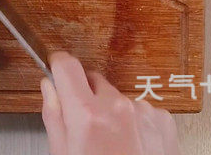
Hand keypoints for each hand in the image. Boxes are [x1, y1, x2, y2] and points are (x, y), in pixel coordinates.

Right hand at [41, 52, 180, 154]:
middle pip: (92, 80)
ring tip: (111, 144)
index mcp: (87, 115)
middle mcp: (117, 106)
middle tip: (83, 125)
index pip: (67, 65)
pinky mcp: (162, 119)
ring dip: (110, 111)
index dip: (58, 65)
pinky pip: (140, 108)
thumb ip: (54, 116)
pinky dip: (133, 121)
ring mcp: (143, 111)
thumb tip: (48, 87)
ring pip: (116, 97)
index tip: (56, 67)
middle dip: (84, 95)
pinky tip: (130, 145)